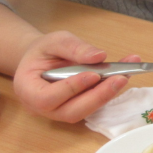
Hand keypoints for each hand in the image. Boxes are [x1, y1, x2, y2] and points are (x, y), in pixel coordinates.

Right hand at [12, 31, 141, 122]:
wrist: (42, 59)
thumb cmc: (44, 51)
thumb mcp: (55, 41)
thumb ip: (73, 47)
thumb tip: (98, 56)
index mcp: (27, 90)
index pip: (46, 98)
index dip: (70, 89)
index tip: (92, 74)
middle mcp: (41, 108)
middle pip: (70, 112)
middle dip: (97, 96)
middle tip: (120, 78)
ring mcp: (59, 112)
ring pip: (85, 112)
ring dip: (107, 95)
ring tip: (125, 74)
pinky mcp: (76, 109)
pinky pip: (93, 105)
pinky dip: (109, 91)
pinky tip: (123, 74)